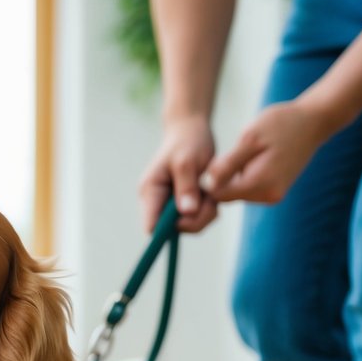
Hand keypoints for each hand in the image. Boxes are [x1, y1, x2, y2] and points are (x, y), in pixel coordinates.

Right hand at [139, 115, 218, 233]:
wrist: (191, 130)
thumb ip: (187, 188)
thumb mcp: (188, 162)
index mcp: (150, 191)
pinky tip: (209, 193)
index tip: (191, 216)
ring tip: (210, 193)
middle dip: (194, 220)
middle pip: (171, 230)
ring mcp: (168, 203)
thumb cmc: (187, 142)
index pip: (151, 226)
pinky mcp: (181, 203)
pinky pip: (194, 218)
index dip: (169, 230)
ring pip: (186, 226)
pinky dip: (206, 210)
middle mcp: (156, 201)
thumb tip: (186, 213)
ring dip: (203, 214)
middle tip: (209, 201)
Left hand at [200, 99, 334, 204]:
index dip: (208, 180)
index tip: (214, 160)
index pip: (218, 195)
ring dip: (233, 176)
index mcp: (259, 184)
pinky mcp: (275, 191)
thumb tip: (207, 184)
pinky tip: (254, 158)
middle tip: (234, 152)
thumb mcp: (249, 138)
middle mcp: (268, 196)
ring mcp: (273, 196)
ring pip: (237, 192)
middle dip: (222, 178)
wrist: (313, 122)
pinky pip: (249, 188)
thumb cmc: (281, 125)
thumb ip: (227, 164)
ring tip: (247, 153)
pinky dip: (244, 176)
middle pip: (227, 195)